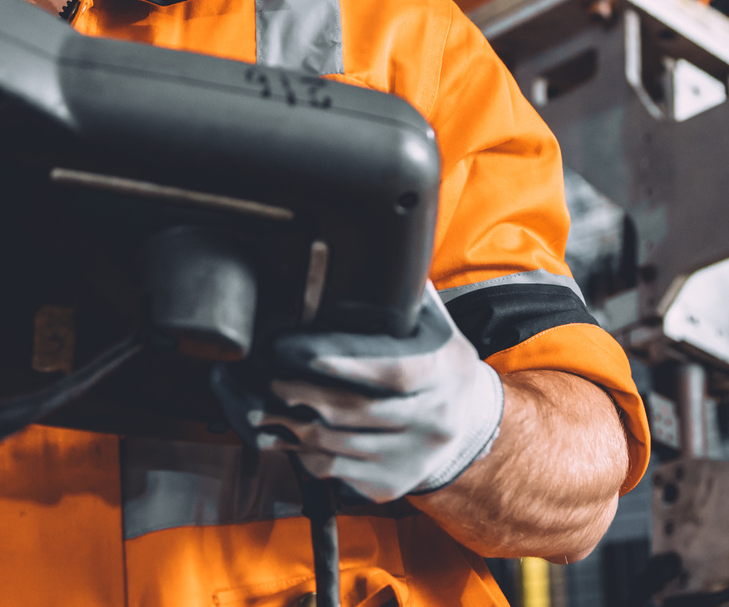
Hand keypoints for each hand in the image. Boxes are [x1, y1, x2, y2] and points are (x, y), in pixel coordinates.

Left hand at [221, 283, 504, 502]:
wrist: (473, 432)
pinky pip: (332, 471)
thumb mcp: (437, 326)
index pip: (387, 370)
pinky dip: (301, 452)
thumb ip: (405, 293)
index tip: (289, 349)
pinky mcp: (388, 486)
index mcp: (442, 373)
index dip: (337, 361)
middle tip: (261, 372)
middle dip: (297, 392)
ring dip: (288, 424)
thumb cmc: (441, 366)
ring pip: (334, 445)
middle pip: (352, 411)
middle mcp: (430, 420)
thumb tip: (372, 242)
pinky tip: (283, 430)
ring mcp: (409, 459)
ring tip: (255, 400)